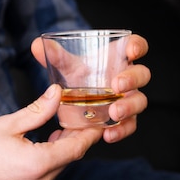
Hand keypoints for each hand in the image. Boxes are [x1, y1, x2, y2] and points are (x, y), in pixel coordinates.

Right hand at [0, 85, 102, 179]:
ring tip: (60, 131)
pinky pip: (43, 179)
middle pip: (67, 160)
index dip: (89, 134)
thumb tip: (57, 94)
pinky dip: (47, 163)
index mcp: (37, 165)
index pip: (76, 149)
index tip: (100, 123)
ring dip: (60, 152)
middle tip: (80, 121)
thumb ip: (38, 110)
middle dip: (75, 140)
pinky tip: (41, 148)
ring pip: (56, 170)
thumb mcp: (7, 124)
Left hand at [31, 34, 150, 142]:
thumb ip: (55, 56)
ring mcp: (128, 99)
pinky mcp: (124, 119)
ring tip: (114, 112)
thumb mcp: (67, 67)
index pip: (136, 46)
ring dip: (129, 107)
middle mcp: (128, 78)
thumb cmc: (79, 76)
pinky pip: (129, 125)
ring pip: (140, 101)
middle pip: (142, 75)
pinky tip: (108, 134)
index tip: (131, 50)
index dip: (138, 46)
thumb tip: (36, 45)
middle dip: (132, 80)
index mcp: (118, 58)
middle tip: (116, 86)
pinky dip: (121, 130)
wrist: (77, 99)